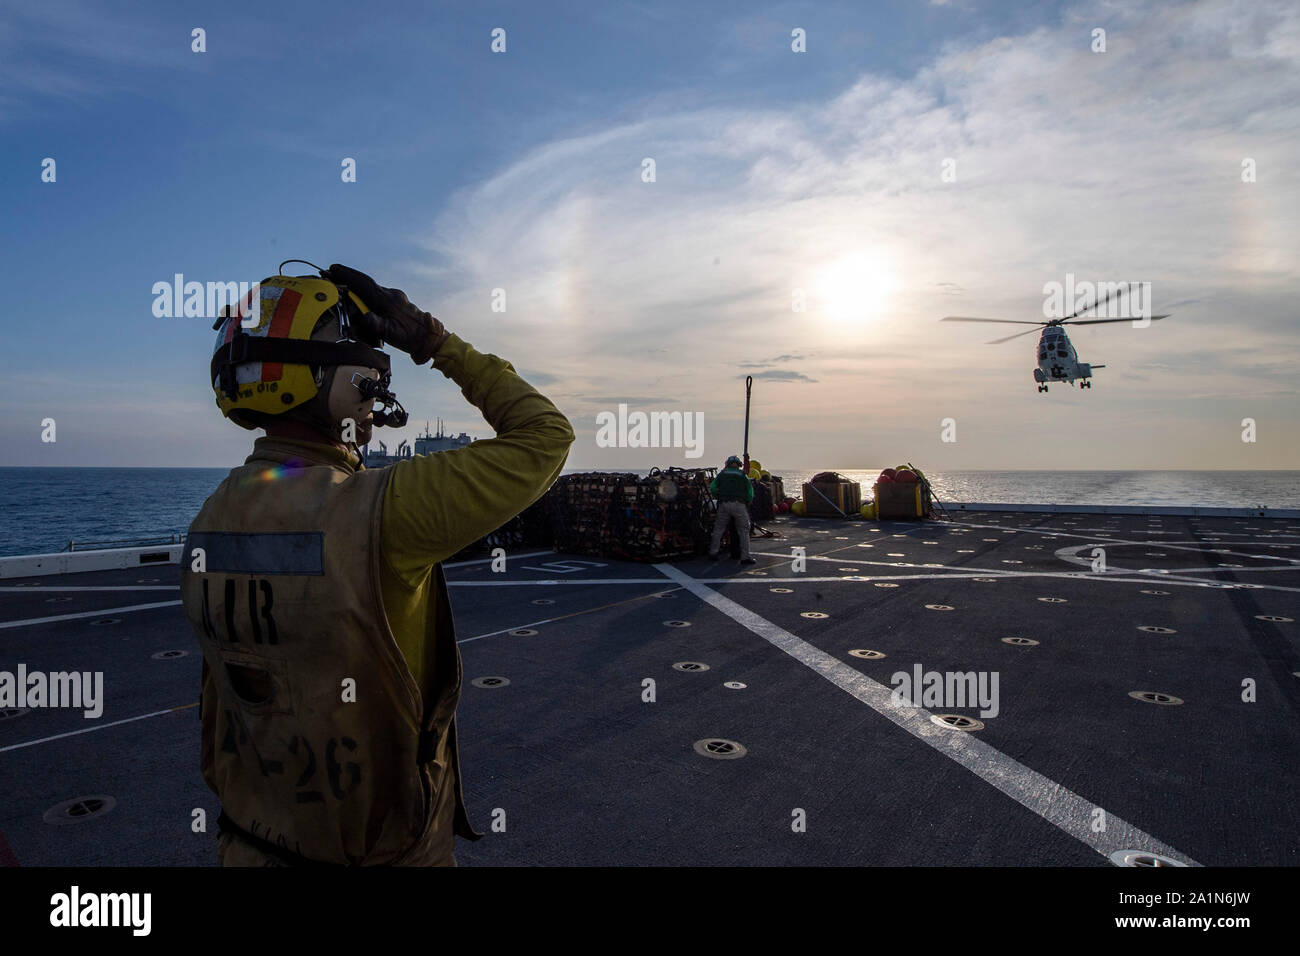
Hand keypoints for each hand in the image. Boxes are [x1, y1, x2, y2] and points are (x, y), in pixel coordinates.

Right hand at [323, 264, 449, 364]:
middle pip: (365, 283)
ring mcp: (396, 296)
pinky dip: (368, 293)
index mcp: (386, 300)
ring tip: (344, 287)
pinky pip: (380, 294)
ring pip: (372, 289)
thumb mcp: (391, 333)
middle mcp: (390, 294)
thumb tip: (365, 317)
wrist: (430, 337)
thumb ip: (377, 325)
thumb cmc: (410, 336)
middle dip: (348, 278)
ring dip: (358, 286)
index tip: (332, 268)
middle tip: (332, 274)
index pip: (362, 283)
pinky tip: (365, 300)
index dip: (347, 275)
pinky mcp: (399, 301)